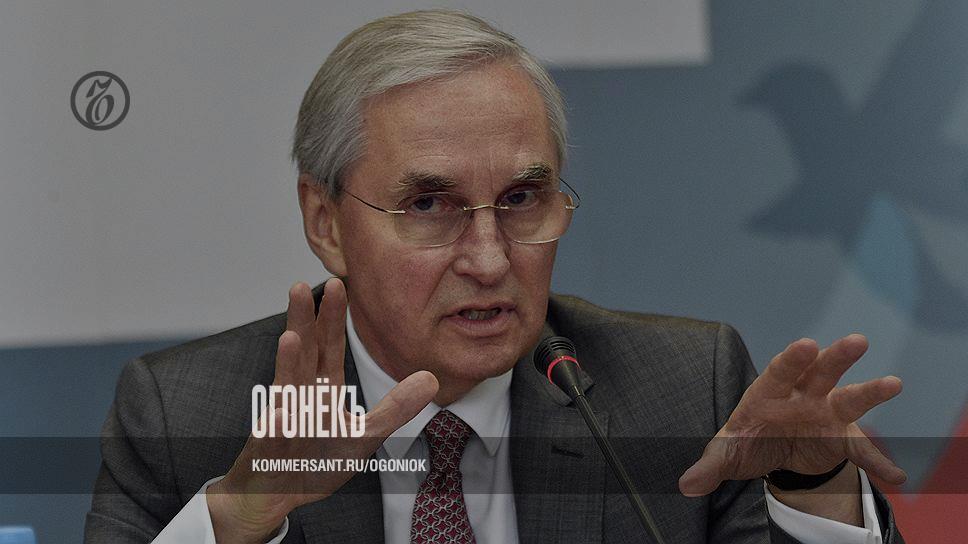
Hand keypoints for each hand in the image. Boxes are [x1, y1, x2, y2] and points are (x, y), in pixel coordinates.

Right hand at [207, 279, 437, 542]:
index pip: (327, 347)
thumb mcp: (364, 436)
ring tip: (290, 338)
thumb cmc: (314, 462)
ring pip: (284, 389)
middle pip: (302, 354)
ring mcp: (281, 422)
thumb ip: (394, 408)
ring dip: (286, 365)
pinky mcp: (270, 452)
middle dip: (302, 322)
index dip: (332, 318)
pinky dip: (276, 427)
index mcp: (320, 390)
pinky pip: (274, 440)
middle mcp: (298, 398)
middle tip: (301, 286)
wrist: (272, 496)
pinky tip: (280, 415)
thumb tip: (431, 379)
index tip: (337, 284)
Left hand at [679, 334, 906, 497]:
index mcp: (769, 393)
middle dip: (836, 357)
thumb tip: (687, 486)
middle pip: (820, 372)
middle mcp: (801, 395)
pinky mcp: (841, 436)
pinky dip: (877, 462)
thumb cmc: (745, 441)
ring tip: (894, 383)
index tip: (806, 344)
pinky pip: (862, 450)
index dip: (792, 359)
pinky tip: (894, 474)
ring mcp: (825, 413)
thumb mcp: (726, 453)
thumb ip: (710, 467)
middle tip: (857, 342)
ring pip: (849, 398)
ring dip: (871, 392)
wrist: (769, 452)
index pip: (780, 371)